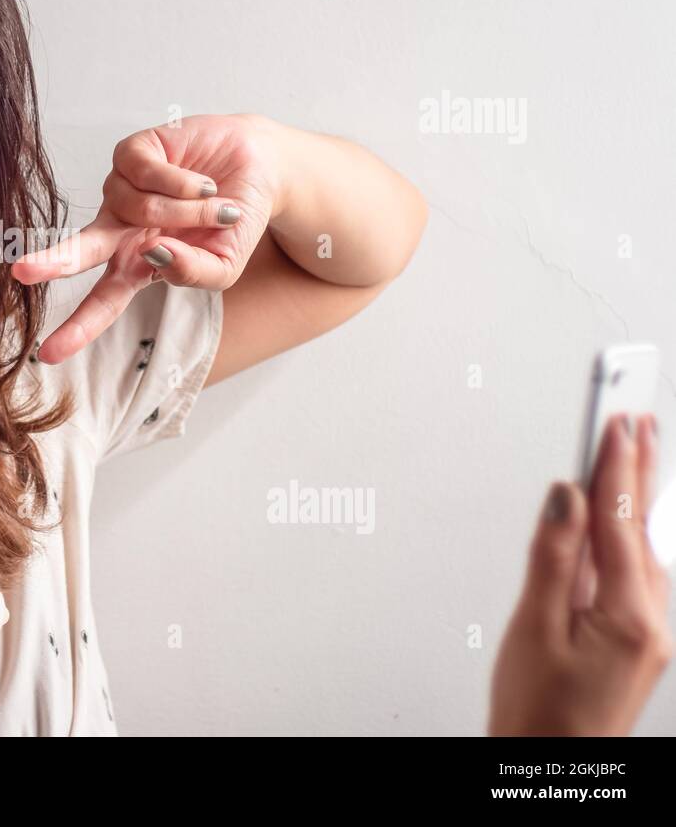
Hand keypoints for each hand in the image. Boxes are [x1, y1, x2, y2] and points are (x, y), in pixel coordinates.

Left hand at [10, 113, 281, 363]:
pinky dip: (184, 182)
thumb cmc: (235, 222)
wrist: (259, 170)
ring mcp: (122, 189)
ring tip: (213, 203)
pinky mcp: (131, 153)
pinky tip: (201, 181)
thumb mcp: (224, 266)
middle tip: (21, 273)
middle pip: (80, 249)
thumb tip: (155, 254)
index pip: (102, 302)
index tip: (47, 355)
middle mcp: (120, 228)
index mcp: (137, 263)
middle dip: (53, 261)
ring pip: (139, 208)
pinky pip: (147, 173)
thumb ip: (191, 274)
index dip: (77, 329)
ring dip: (188, 211)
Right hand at [489, 413, 672, 735]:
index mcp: (631, 617)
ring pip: (643, 547)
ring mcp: (648, 634)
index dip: (614, 465)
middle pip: (641, 528)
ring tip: (634, 452)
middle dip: (637, 469)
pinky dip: (629, 533)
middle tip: (636, 416)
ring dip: (635, 497)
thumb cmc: (538, 715)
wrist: (548, 769)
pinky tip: (623, 520)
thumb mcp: (533, 628)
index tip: (616, 418)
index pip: (619, 521)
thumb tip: (565, 498)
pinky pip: (638, 571)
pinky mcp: (635, 642)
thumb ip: (553, 556)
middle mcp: (652, 623)